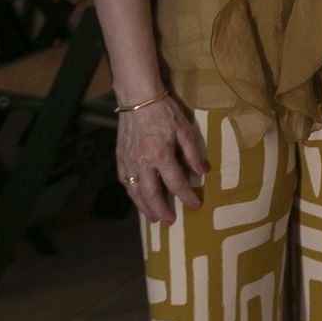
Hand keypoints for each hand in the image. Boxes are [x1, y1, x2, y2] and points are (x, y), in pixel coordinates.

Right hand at [116, 96, 205, 224]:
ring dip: (144, 207)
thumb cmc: (164, 111)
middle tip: (169, 222)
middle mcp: (142, 162)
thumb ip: (192, 152)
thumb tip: (201, 172)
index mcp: (160, 154)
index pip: (175, 182)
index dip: (186, 196)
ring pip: (134, 191)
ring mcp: (128, 161)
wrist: (137, 99)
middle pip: (151, 193)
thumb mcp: (184, 128)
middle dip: (161, 209)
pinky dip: (132, 194)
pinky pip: (125, 182)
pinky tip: (138, 199)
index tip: (195, 206)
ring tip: (153, 218)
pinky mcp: (120, 158)